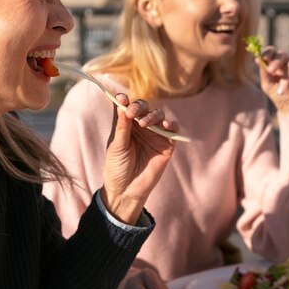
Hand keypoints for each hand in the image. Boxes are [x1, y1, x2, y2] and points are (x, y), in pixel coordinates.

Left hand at [101, 93, 177, 224]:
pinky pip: (172, 130)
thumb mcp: (116, 146)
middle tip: (133, 113)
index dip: (126, 100)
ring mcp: (155, 134)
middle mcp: (141, 127)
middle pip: (144, 108)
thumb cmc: (117, 167)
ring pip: (158, 116)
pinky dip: (171, 124)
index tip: (122, 98)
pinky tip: (165, 125)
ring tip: (144, 123)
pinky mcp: (166, 144)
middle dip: (139, 107)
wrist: (126, 190)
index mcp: (127, 125)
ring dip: (152, 115)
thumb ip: (122, 127)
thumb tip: (123, 105)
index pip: (128, 107)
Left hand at [257, 46, 288, 115]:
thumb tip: (257, 58)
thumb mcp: (268, 85)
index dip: (268, 52)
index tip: (264, 58)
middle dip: (275, 62)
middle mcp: (287, 61)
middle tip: (271, 71)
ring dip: (286, 78)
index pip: (272, 51)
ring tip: (282, 90)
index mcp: (275, 63)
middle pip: (282, 53)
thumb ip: (264, 73)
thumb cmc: (278, 96)